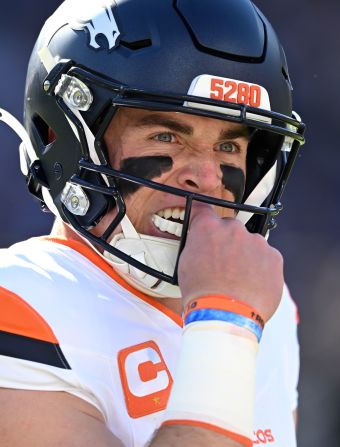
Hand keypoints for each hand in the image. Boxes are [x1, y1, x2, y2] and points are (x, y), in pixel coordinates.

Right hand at [178, 206, 283, 322]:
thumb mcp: (186, 264)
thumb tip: (200, 241)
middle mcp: (233, 229)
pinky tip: (251, 284)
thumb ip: (196, 244)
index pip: (204, 210)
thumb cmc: (203, 294)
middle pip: (230, 229)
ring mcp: (256, 242)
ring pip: (250, 244)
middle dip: (227, 242)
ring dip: (245, 256)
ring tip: (238, 279)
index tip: (204, 222)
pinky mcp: (274, 256)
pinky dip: (260, 267)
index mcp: (208, 228)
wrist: (226, 315)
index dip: (203, 218)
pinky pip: (266, 257)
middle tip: (223, 264)